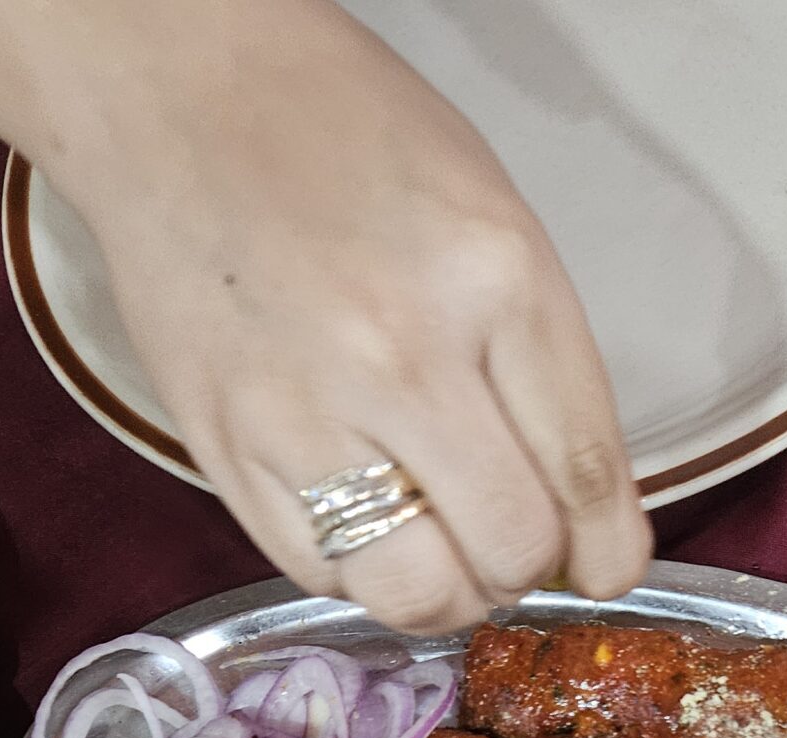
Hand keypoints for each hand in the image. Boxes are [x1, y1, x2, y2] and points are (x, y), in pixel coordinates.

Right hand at [60, 1, 652, 630]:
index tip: (606, 568)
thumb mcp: (494, 220)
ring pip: (416, 591)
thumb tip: (580, 510)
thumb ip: (544, 362)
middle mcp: (402, 357)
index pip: (584, 472)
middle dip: (528, 565)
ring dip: (449, 592)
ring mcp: (303, 413)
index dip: (609, 550)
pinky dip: (363, 574)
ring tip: (442, 547)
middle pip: (510, 547)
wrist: (178, 96)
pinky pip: (322, 577)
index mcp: (494, 282)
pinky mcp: (224, 450)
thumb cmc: (351, 143)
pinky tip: (365, 523)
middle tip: (511, 536)